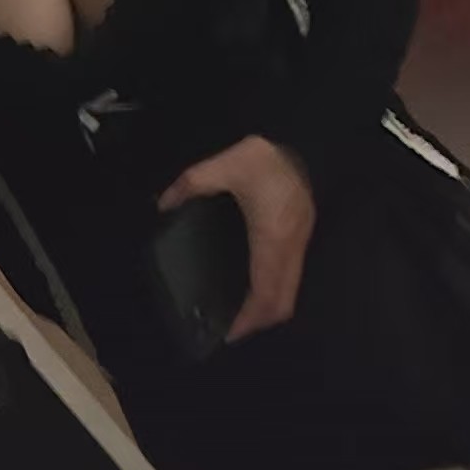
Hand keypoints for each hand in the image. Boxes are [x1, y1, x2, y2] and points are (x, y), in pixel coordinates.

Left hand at [157, 134, 315, 342]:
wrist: (305, 136)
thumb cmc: (266, 155)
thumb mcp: (225, 165)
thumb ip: (191, 184)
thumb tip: (163, 204)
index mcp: (271, 237)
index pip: (264, 293)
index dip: (249, 319)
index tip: (228, 333)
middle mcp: (290, 247)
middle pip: (282, 302)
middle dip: (259, 322)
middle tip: (231, 327)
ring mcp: (302, 241)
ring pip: (290, 291)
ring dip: (269, 308)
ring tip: (241, 312)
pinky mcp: (304, 233)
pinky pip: (292, 276)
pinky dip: (275, 290)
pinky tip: (256, 285)